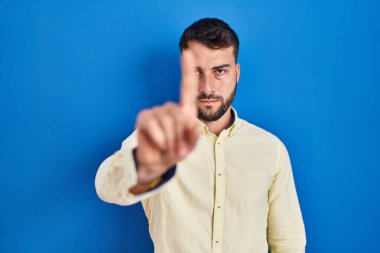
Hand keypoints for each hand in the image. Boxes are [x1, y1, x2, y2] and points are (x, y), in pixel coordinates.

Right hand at [133, 51, 199, 185]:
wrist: (157, 163)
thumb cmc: (176, 152)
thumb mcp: (189, 147)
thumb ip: (194, 137)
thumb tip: (193, 124)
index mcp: (184, 111)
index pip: (187, 88)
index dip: (187, 70)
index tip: (187, 53)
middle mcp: (170, 108)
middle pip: (180, 115)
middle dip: (181, 136)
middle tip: (179, 152)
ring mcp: (155, 111)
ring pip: (168, 121)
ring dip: (171, 140)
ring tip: (169, 150)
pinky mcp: (144, 118)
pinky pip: (154, 124)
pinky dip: (160, 137)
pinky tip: (160, 144)